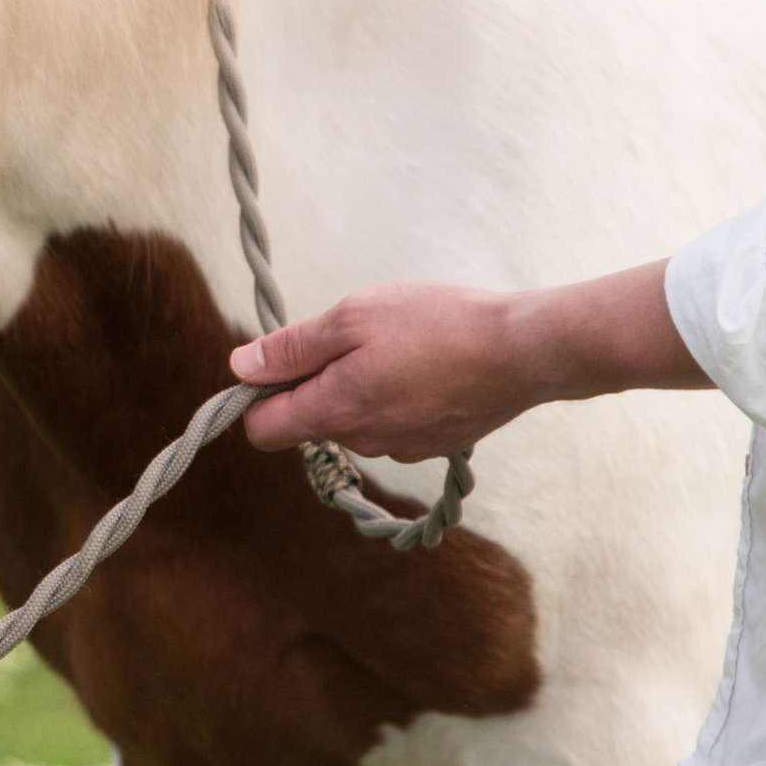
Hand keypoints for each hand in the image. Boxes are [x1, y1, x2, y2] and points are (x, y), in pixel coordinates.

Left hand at [228, 263, 710, 458]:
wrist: (525, 351)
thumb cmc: (439, 325)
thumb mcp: (353, 318)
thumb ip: (293, 348)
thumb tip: (240, 367)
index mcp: (334, 412)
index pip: (263, 430)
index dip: (257, 395)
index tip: (279, 360)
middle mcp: (364, 442)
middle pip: (309, 422)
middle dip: (316, 382)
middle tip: (354, 335)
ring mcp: (403, 448)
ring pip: (354, 420)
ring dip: (359, 386)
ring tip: (399, 345)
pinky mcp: (435, 444)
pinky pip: (393, 422)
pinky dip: (397, 396)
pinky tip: (428, 364)